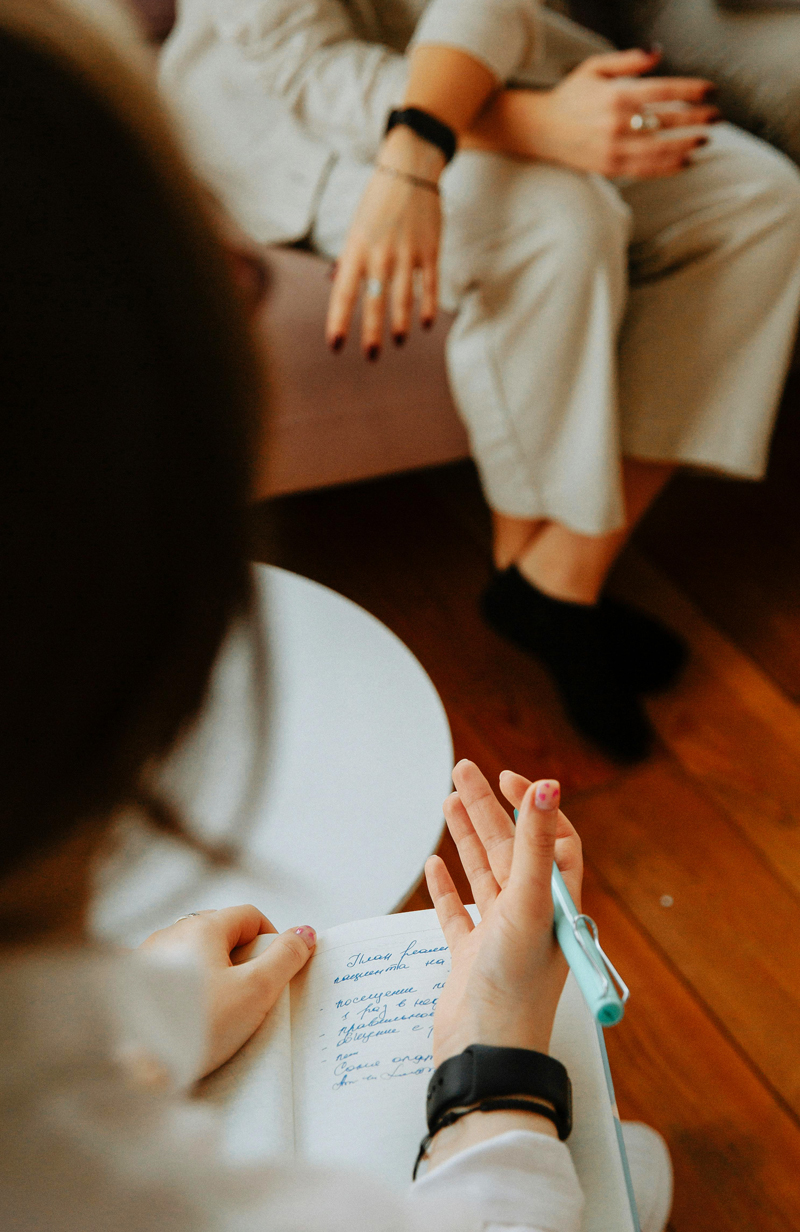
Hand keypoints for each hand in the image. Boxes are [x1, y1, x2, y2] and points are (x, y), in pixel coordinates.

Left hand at [139, 905, 314, 1075]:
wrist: (136, 1067)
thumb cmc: (196, 1026)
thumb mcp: (256, 990)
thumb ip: (286, 957)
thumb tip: (304, 933)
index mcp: (202, 927)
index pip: (250, 915)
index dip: (272, 939)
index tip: (278, 969)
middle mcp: (172, 933)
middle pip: (222, 933)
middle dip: (244, 958)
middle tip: (252, 994)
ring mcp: (149, 957)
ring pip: (196, 954)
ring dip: (216, 974)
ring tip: (221, 1011)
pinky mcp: (135, 984)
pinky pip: (173, 975)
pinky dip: (190, 989)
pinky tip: (192, 1016)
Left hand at [326, 127, 442, 358]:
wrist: (409, 169)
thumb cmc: (377, 203)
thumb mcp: (356, 229)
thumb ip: (352, 261)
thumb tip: (342, 289)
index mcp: (356, 248)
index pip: (343, 293)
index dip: (338, 321)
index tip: (335, 345)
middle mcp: (381, 254)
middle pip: (374, 302)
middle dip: (372, 332)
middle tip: (370, 355)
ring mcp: (408, 254)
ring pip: (403, 299)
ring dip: (399, 324)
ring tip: (397, 341)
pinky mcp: (430, 251)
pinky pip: (430, 286)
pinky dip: (428, 307)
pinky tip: (424, 325)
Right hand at [427, 760, 581, 1065]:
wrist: (487, 1052)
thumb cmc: (516, 987)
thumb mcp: (530, 905)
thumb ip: (537, 844)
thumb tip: (549, 786)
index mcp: (555, 901)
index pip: (550, 839)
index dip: (533, 807)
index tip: (507, 779)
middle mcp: (530, 915)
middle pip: (509, 847)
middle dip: (486, 807)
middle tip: (462, 770)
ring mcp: (498, 936)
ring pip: (483, 873)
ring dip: (465, 837)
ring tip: (447, 801)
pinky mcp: (470, 958)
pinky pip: (457, 913)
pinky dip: (446, 888)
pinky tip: (434, 866)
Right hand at [467, 48, 718, 178]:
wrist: (542, 129)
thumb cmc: (572, 95)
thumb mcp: (596, 67)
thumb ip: (629, 61)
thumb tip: (658, 53)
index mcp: (617, 94)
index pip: (664, 91)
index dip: (691, 90)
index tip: (711, 90)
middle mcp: (617, 123)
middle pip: (667, 121)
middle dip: (696, 119)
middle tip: (716, 117)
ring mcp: (614, 148)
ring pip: (660, 149)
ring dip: (686, 145)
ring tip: (704, 141)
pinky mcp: (610, 167)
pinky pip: (646, 169)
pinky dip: (668, 167)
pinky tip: (685, 162)